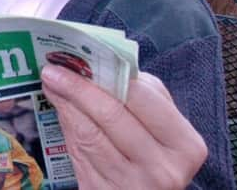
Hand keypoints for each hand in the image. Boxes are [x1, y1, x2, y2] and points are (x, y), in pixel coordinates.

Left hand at [41, 65, 206, 189]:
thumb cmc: (156, 150)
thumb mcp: (163, 123)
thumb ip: (141, 93)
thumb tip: (99, 65)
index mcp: (184, 144)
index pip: (141, 97)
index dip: (107, 73)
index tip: (78, 59)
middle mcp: (162, 169)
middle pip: (110, 115)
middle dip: (77, 87)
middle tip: (53, 70)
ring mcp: (132, 186)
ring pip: (88, 135)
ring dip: (64, 105)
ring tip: (51, 85)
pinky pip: (78, 154)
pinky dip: (65, 127)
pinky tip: (59, 110)